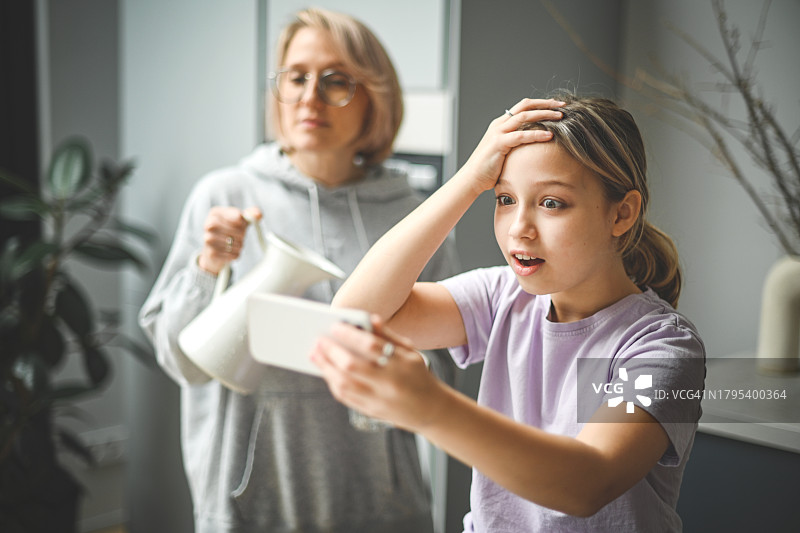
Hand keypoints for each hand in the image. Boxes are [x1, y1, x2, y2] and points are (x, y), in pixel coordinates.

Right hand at [197, 206, 261, 273]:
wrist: (213, 249)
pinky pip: (232, 254)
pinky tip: (232, 250)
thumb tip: (258, 215)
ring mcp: (208, 239)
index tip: (243, 225)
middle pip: (234, 230)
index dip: (244, 223)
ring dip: (239, 245)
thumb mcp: (239, 220)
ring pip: (233, 243)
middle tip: (241, 236)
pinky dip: (236, 254)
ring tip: (236, 243)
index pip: (237, 216)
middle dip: (242, 234)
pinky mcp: (211, 253)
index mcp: (215, 212)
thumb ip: (251, 213)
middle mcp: (208, 224)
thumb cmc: (229, 230)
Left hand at [311, 316, 446, 431]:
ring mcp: (378, 400)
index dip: (351, 335)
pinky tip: (326, 370)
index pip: (371, 346)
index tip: (335, 326)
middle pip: (352, 366)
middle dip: (332, 351)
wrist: (430, 409)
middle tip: (318, 339)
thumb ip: (388, 335)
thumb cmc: (417, 374)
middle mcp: (389, 384)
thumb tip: (368, 318)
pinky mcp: (370, 412)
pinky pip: (345, 397)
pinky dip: (332, 382)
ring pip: (344, 384)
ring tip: (315, 353)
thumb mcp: (410, 352)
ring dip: (326, 367)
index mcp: (401, 365)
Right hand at [462, 98, 564, 192]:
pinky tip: (549, 136)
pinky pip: (521, 135)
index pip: (523, 106)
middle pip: (525, 106)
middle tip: (563, 105)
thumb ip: (516, 143)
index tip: (557, 105)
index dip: (541, 103)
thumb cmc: (489, 168)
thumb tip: (534, 143)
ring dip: (544, 115)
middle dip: (546, 104)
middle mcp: (499, 124)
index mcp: (501, 124)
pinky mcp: (498, 143)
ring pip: (524, 117)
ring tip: (560, 117)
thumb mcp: (504, 151)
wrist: (472, 178)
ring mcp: (498, 132)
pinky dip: (536, 134)